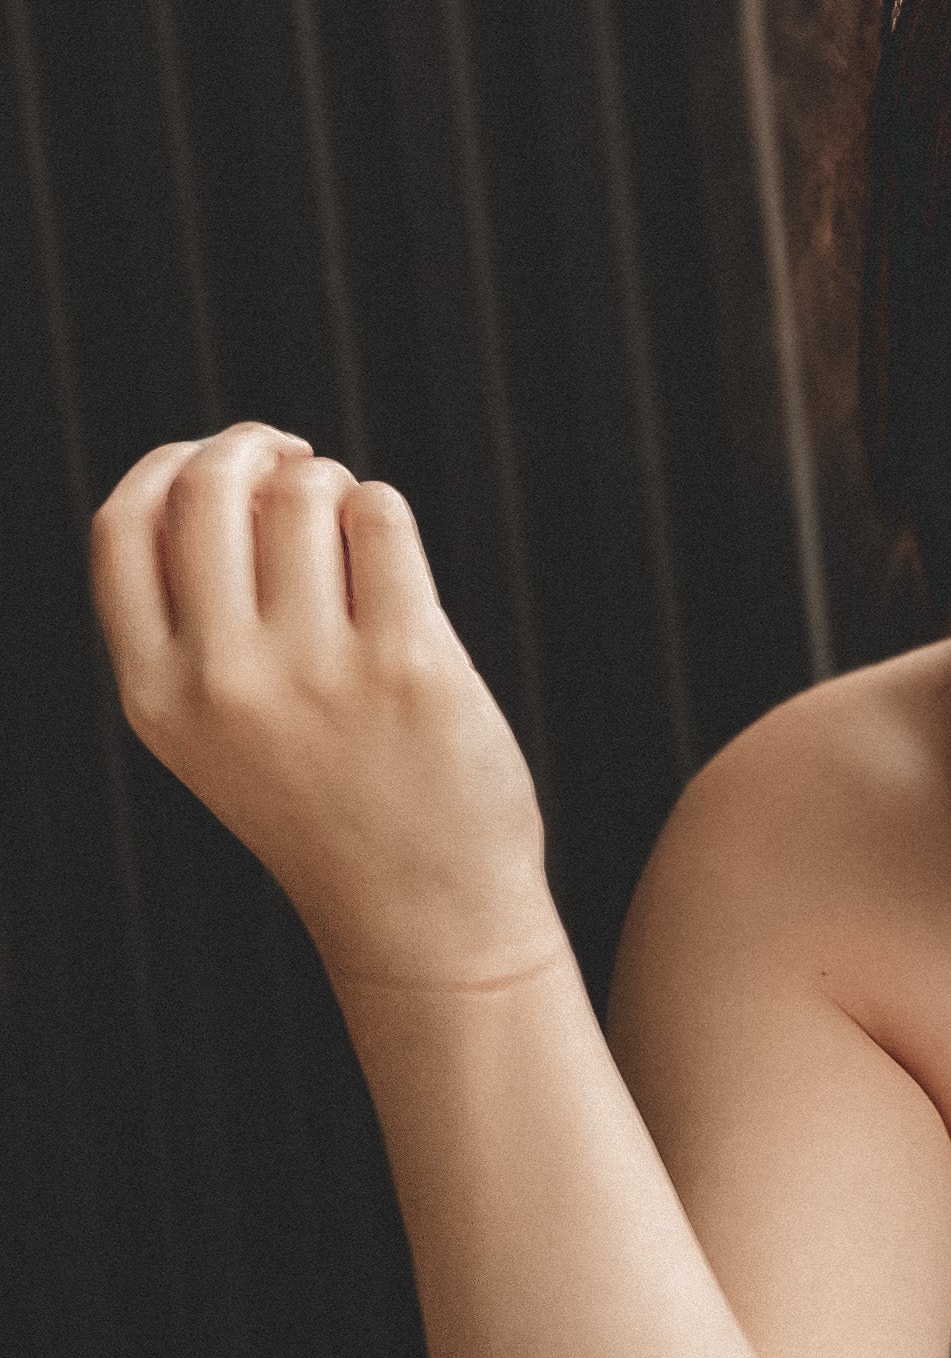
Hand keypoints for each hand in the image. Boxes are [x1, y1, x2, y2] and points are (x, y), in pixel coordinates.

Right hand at [88, 425, 562, 991]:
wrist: (421, 909)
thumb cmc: (327, 803)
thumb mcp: (214, 732)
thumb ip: (192, 629)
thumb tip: (217, 479)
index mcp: (154, 692)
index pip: (121, 528)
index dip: (166, 465)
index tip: (214, 456)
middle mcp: (221, 679)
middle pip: (207, 490)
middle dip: (251, 448)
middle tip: (297, 458)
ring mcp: (314, 671)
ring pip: (302, 495)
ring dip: (331, 485)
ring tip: (352, 525)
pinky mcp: (408, 664)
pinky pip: (382, 520)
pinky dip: (382, 510)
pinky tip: (390, 550)